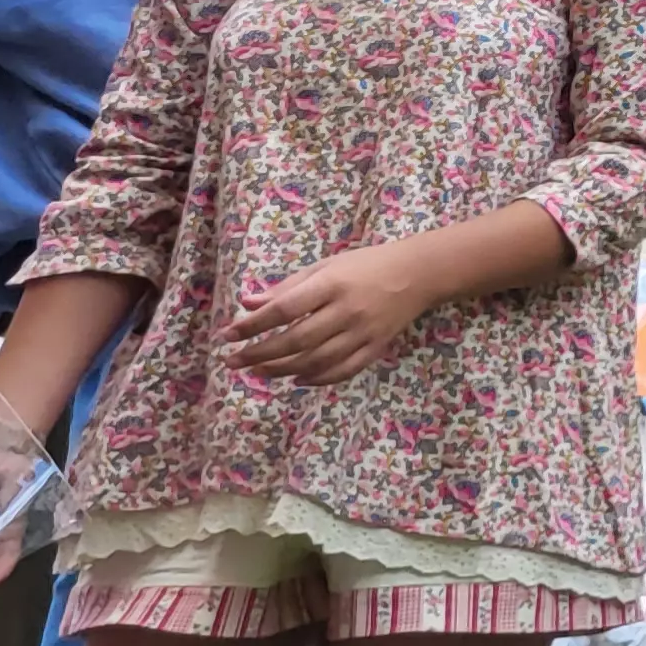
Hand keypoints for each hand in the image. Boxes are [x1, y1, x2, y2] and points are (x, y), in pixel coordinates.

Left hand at [225, 243, 444, 385]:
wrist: (419, 274)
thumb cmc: (366, 265)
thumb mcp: (325, 266)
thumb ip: (287, 287)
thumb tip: (247, 303)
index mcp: (331, 285)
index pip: (284, 309)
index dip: (252, 325)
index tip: (227, 336)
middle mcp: (347, 311)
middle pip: (296, 340)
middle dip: (260, 354)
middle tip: (233, 362)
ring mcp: (364, 333)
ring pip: (316, 360)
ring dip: (282, 370)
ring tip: (257, 371)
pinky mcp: (376, 347)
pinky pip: (344, 370)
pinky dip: (318, 379)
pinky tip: (297, 379)